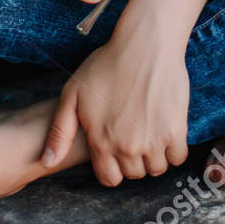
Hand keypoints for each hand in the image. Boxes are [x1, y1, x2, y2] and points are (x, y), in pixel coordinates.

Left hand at [40, 16, 189, 183]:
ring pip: (156, 168)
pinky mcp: (175, 131)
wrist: (145, 45)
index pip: (109, 178)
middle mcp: (126, 148)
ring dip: (154, 155)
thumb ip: (59, 132)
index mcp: (101, 142)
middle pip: (133, 173)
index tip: (117, 148)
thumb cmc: (108, 64)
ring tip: (149, 130)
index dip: (112, 166)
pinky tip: (165, 128)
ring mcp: (152, 141)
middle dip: (133, 159)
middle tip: (133, 133)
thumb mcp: (72, 94)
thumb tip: (47, 162)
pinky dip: (173, 148)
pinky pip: (177, 157)